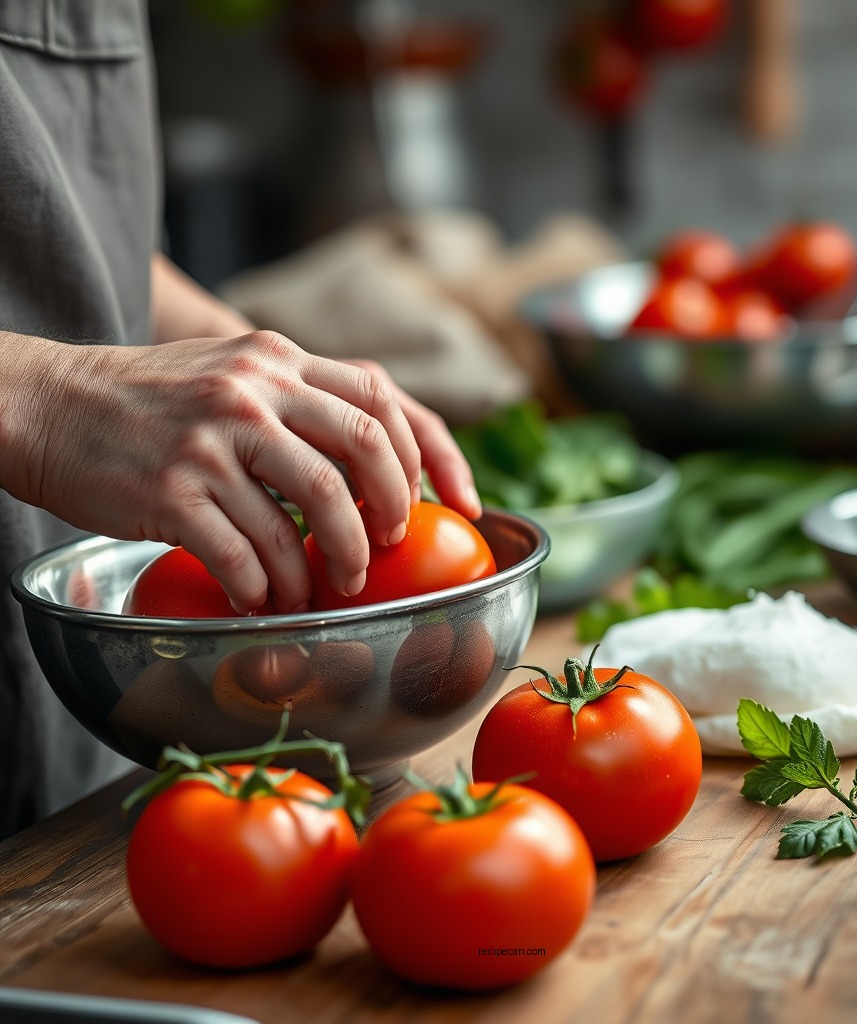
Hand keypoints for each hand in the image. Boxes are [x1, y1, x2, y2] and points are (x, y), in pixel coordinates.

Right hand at [6, 331, 478, 613]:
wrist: (46, 404)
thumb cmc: (146, 401)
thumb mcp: (231, 374)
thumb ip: (297, 401)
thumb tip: (371, 463)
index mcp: (277, 359)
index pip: (384, 397)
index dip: (434, 454)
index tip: (458, 502)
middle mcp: (254, 390)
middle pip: (366, 448)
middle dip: (392, 510)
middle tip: (387, 547)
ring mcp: (214, 438)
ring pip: (313, 510)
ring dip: (331, 562)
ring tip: (326, 588)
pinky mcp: (173, 490)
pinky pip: (246, 553)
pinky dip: (266, 586)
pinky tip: (261, 598)